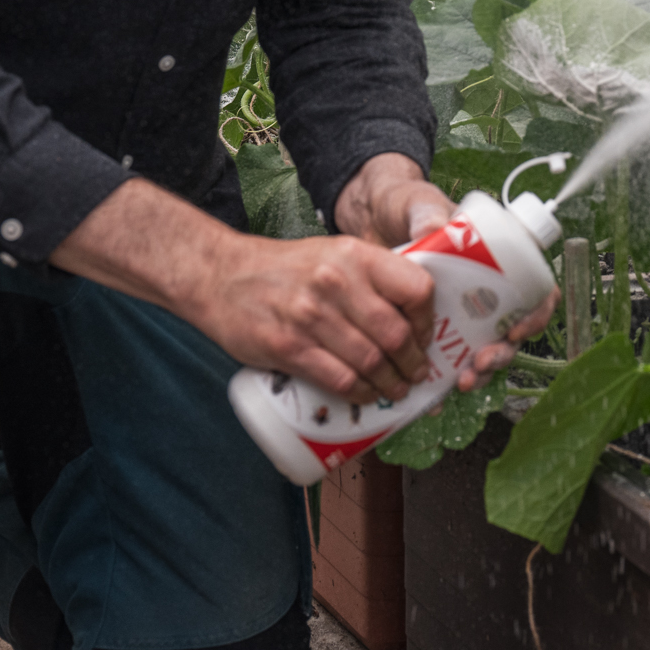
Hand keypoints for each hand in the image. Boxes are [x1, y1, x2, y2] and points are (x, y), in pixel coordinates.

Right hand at [52, 178, 437, 400]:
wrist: (220, 275)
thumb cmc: (284, 269)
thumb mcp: (332, 254)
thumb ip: (369, 277)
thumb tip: (413, 313)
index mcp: (355, 255)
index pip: (416, 288)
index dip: (428, 322)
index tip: (427, 338)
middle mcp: (337, 282)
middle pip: (396, 334)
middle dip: (413, 363)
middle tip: (416, 375)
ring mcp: (311, 316)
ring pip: (371, 362)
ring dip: (390, 384)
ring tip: (395, 390)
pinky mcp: (288, 347)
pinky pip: (339, 379)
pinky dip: (360, 393)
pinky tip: (366, 395)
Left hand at [334, 152, 556, 391]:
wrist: (367, 221)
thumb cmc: (404, 206)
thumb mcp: (419, 203)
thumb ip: (428, 212)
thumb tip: (435, 228)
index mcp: (496, 259)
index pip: (536, 289)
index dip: (536, 313)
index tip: (517, 327)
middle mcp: (485, 291)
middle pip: (512, 331)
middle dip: (503, 353)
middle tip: (482, 361)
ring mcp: (460, 314)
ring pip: (485, 352)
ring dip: (480, 372)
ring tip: (463, 381)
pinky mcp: (432, 330)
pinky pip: (447, 364)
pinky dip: (444, 383)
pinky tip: (434, 396)